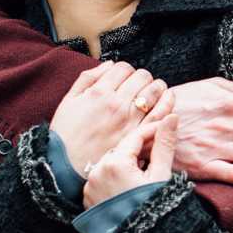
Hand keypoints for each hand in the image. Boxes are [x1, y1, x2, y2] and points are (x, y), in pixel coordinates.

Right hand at [50, 60, 173, 171]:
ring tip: (155, 90)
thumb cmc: (65, 134)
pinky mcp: (137, 136)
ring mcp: (129, 120)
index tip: (124, 77)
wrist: (66, 167)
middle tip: (140, 84)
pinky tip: (167, 100)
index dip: (126, 70)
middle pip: (142, 77)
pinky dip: (167, 104)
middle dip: (142, 77)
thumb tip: (110, 65)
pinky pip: (159, 115)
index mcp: (99, 92)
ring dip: (157, 87)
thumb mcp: (69, 100)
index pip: (124, 68)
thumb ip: (88, 78)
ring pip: (154, 92)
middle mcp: (116, 103)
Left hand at [84, 114, 178, 209]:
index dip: (152, 131)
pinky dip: (113, 177)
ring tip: (143, 171)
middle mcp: (98, 170)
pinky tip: (127, 184)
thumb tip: (171, 117)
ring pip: (110, 163)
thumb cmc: (152, 207)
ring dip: (125, 163)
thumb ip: (164, 144)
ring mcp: (90, 185)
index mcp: (116, 162)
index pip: (135, 136)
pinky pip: (101, 179)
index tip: (164, 129)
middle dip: (138, 149)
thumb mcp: (161, 175)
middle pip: (121, 149)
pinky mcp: (87, 197)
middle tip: (156, 153)